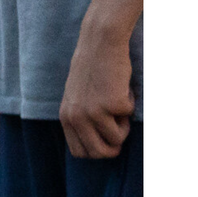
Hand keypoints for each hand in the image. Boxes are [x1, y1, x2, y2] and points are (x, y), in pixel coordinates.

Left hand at [59, 29, 134, 158]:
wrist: (100, 43)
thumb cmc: (92, 68)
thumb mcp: (77, 97)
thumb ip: (81, 118)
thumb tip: (96, 142)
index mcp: (66, 118)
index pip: (79, 152)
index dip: (97, 151)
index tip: (107, 143)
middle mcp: (77, 118)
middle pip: (98, 153)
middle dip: (114, 148)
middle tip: (122, 132)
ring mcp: (93, 112)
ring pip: (117, 138)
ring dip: (124, 125)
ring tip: (121, 104)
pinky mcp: (112, 103)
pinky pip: (129, 115)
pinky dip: (131, 103)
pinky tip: (123, 87)